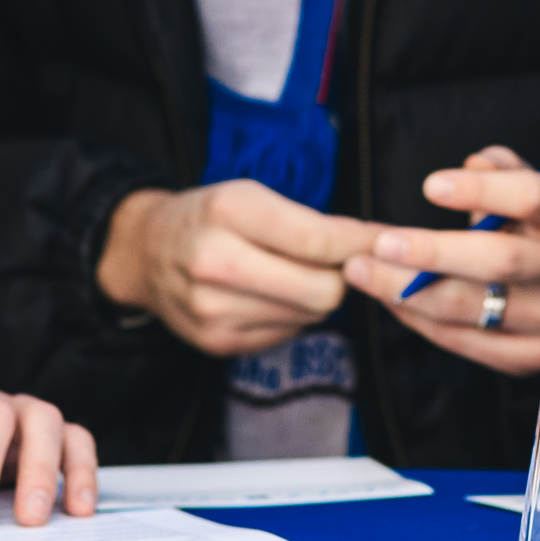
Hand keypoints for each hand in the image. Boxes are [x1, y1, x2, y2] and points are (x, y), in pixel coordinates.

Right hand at [95, 179, 378, 356]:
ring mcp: (212, 309)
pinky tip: (270, 296)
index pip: (319, 240)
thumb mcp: (252, 197)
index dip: (364, 245)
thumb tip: (382, 244)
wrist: (145, 252)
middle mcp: (215, 261)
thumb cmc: (210, 217)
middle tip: (339, 263)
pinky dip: (291, 316)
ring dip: (317, 297)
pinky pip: (285, 334)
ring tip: (296, 275)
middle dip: (342, 278)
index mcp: (228, 212)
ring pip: (310, 317)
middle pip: (323, 290)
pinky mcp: (216, 342)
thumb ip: (314, 222)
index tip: (394, 244)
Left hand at [339, 146, 539, 375]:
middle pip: (501, 261)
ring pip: (476, 309)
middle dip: (434, 252)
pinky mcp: (531, 355)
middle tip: (381, 244)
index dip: (482, 192)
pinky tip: (392, 300)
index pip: (532, 198)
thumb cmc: (539, 227)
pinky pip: (469, 342)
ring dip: (411, 292)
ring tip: (363, 271)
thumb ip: (503, 171)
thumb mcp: (533, 188)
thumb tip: (473, 166)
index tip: (429, 186)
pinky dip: (423, 322)